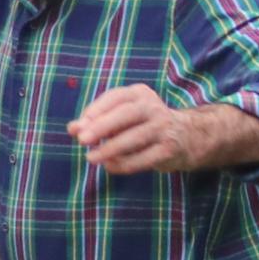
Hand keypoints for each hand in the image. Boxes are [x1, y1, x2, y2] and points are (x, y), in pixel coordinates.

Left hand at [69, 84, 217, 175]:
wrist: (186, 137)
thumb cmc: (141, 125)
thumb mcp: (120, 118)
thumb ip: (95, 121)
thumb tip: (72, 129)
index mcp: (139, 94)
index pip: (115, 97)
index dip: (95, 111)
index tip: (77, 127)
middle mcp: (154, 107)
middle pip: (126, 114)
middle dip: (102, 126)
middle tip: (81, 139)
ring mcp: (164, 127)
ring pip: (135, 137)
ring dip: (110, 149)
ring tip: (91, 157)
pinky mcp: (169, 149)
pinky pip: (143, 158)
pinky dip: (124, 163)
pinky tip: (109, 166)